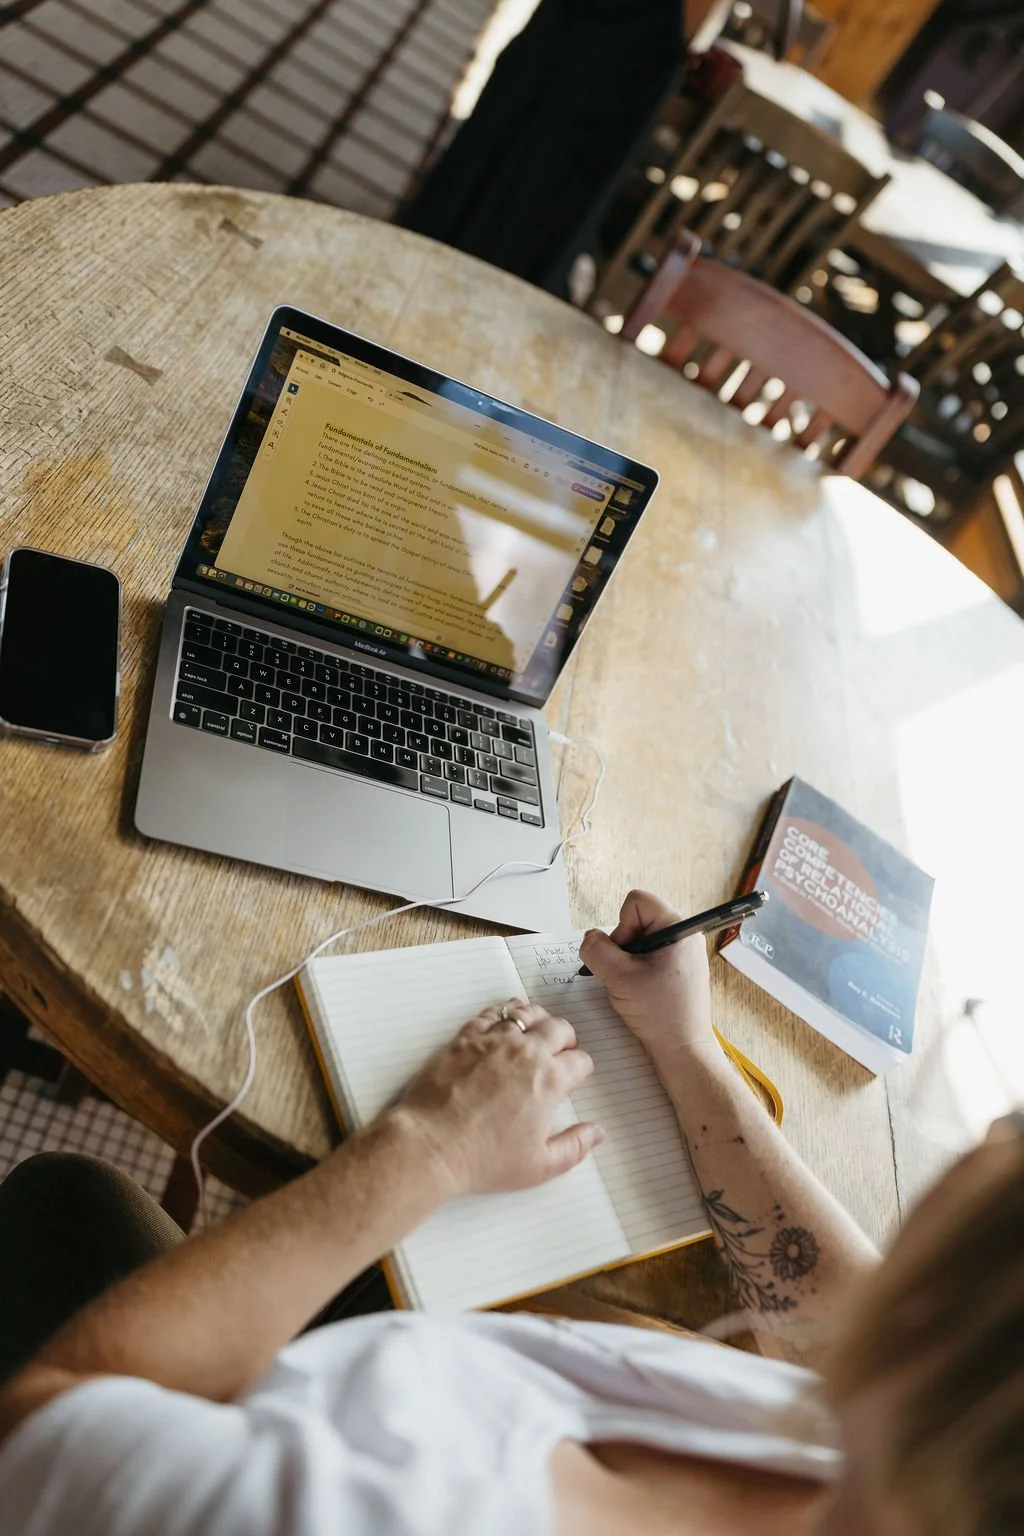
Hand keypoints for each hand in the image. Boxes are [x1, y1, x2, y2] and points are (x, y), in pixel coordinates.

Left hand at [389, 1001, 602, 1199]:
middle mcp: (526, 1052)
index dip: (583, 1068)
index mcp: (549, 1080)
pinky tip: (505, 1017)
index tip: (578, 1073)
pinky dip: (504, 1011)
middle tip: (563, 1048)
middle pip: (558, 1028)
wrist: (430, 1144)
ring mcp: (494, 1040)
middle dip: (566, 1038)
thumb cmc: (482, 1158)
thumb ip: (574, 1147)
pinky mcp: (466, 1037)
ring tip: (538, 1028)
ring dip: (538, 1019)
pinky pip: (492, 1012)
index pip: (580, 1061)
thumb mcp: (538, 1166)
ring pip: (527, 1014)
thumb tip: (596, 1133)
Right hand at [578, 890, 714, 1077]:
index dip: (622, 925)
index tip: (627, 955)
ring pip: (639, 942)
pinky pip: (646, 959)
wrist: (683, 1051)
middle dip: (623, 947)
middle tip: (628, 975)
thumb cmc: (661, 1015)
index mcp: (679, 929)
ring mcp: (681, 955)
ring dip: (626, 963)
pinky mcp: (676, 972)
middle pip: (637, 921)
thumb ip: (596, 950)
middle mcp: (684, 937)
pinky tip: (640, 994)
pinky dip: (635, 973)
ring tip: (634, 988)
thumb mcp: (619, 977)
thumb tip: (590, 939)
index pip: (638, 901)